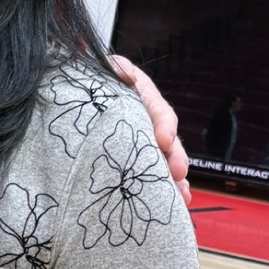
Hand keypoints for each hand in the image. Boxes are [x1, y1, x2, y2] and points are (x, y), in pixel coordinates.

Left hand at [108, 54, 190, 205]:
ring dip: (175, 178)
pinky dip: (166, 187)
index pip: (161, 113)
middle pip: (169, 141)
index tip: (163, 140)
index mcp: (147, 99)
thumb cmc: (100, 77)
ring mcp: (147, 140)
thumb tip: (129, 75)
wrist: (87, 88)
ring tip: (181, 194)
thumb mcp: (109, 68)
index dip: (165, 126)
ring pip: (166, 160)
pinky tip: (175, 200)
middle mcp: (151, 122)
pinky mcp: (139, 156)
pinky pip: (155, 173)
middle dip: (175, 157)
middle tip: (177, 172)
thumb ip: (118, 67)